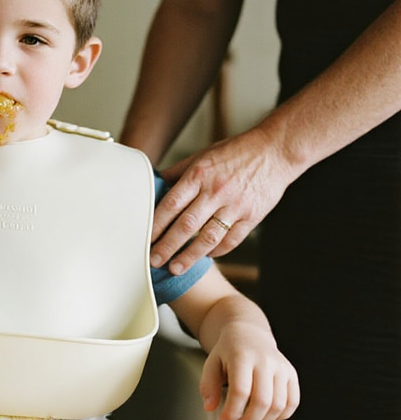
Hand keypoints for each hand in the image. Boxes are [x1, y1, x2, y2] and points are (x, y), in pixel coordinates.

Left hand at [151, 128, 295, 273]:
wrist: (275, 151)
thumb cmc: (236, 152)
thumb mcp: (203, 155)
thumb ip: (179, 172)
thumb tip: (156, 183)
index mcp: (199, 175)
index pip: (171, 204)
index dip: (156, 224)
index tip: (144, 238)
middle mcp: (215, 191)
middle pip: (186, 224)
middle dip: (167, 246)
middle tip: (153, 260)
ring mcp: (235, 205)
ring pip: (208, 237)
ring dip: (190, 256)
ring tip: (176, 268)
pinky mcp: (252, 216)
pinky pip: (232, 239)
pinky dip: (217, 251)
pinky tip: (206, 256)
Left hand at [199, 325, 299, 419]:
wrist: (249, 334)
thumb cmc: (229, 350)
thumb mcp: (211, 362)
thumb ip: (208, 385)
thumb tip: (210, 406)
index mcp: (243, 356)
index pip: (240, 391)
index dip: (232, 411)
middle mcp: (265, 361)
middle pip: (262, 401)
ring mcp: (281, 368)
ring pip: (278, 406)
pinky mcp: (291, 375)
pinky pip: (291, 403)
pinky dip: (279, 416)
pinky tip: (264, 416)